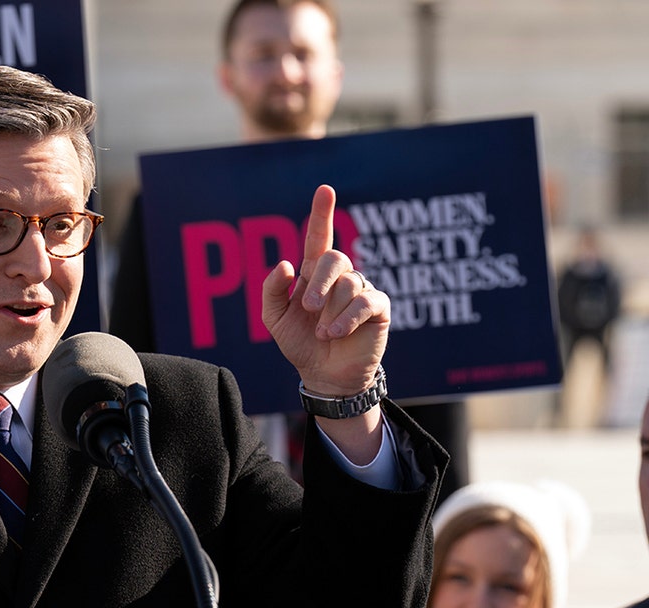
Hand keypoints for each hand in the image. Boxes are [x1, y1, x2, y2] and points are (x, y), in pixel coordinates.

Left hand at [262, 185, 388, 397]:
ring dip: (330, 311)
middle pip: (335, 258)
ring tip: (323, 333)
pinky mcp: (379, 309)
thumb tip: (286, 264)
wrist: (323, 375)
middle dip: (319, 282)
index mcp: (313, 274)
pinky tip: (334, 333)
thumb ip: (272, 291)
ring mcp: (361, 291)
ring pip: (349, 284)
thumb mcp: (274, 319)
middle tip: (308, 308)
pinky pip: (366, 302)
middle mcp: (340, 278)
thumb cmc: (300, 343)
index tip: (324, 189)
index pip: (320, 237)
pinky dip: (347, 318)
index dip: (322, 213)